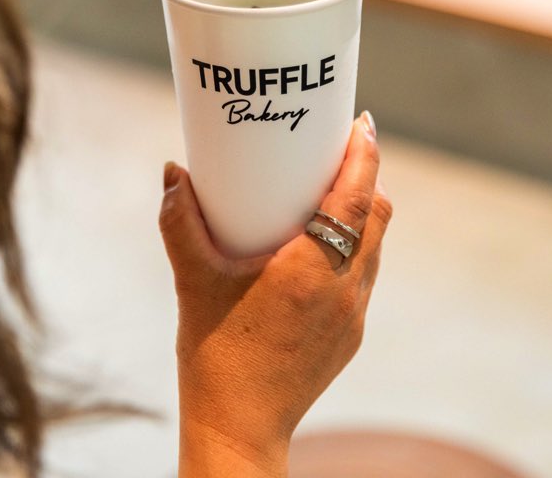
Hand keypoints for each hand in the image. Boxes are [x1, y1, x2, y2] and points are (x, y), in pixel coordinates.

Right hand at [159, 111, 392, 476]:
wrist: (239, 429)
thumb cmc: (215, 356)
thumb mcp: (192, 281)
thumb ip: (179, 222)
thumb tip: (173, 172)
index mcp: (314, 270)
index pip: (359, 196)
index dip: (365, 154)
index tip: (361, 122)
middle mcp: (346, 290)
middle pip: (378, 216)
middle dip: (366, 177)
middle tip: (337, 151)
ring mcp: (353, 316)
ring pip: (374, 248)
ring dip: (362, 214)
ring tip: (329, 193)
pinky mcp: (350, 337)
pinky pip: (362, 277)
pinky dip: (352, 249)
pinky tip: (319, 248)